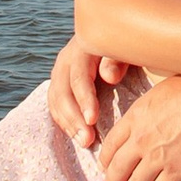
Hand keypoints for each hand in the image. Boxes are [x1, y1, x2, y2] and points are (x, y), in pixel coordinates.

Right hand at [49, 34, 132, 149]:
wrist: (115, 38)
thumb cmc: (126, 46)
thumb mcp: (126, 48)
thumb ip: (118, 60)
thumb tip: (108, 77)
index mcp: (83, 48)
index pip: (79, 77)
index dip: (84, 99)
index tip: (92, 120)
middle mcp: (67, 59)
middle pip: (62, 91)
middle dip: (73, 118)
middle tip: (87, 140)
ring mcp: (61, 70)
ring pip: (56, 99)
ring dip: (67, 123)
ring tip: (83, 142)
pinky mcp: (60, 82)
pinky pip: (55, 103)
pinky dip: (63, 120)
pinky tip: (75, 134)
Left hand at [95, 76, 180, 180]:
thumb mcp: (159, 93)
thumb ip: (146, 112)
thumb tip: (143, 122)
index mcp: (134, 118)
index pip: (110, 146)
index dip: (105, 161)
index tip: (106, 169)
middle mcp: (140, 140)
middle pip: (117, 170)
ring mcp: (158, 158)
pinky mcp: (178, 171)